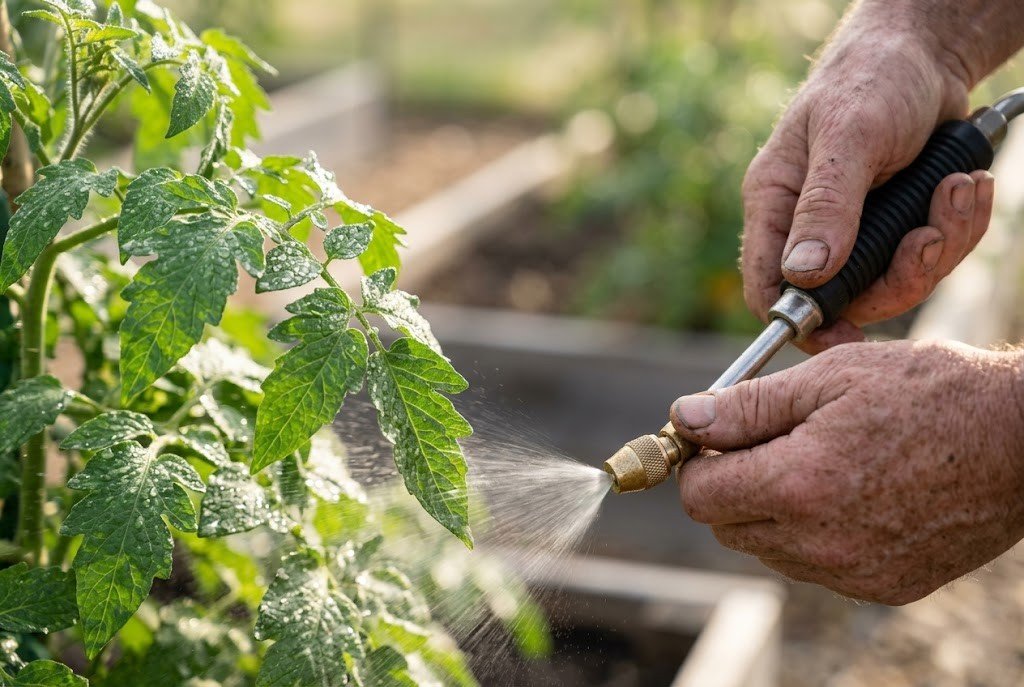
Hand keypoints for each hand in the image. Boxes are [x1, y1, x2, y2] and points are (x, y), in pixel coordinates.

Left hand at [670, 340, 1023, 604]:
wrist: (1021, 437)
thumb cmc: (927, 393)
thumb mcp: (828, 379)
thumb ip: (745, 406)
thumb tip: (683, 419)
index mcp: (798, 486)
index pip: (699, 496)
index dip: (699, 461)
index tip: (718, 436)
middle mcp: (821, 543)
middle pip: (728, 526)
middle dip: (734, 483)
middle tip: (773, 441)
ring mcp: (855, 572)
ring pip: (769, 548)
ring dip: (772, 510)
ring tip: (821, 460)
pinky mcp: (885, 587)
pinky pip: (817, 567)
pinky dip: (815, 533)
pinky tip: (851, 492)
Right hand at [742, 19, 994, 352]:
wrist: (926, 55)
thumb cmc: (871, 81)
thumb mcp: (849, 137)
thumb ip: (825, 207)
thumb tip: (804, 276)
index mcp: (775, 206)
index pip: (767, 288)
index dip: (798, 321)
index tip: (842, 335)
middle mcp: (809, 228)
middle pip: (843, 299)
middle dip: (899, 276)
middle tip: (930, 236)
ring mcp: (856, 232)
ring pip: (894, 282)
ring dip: (939, 244)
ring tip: (959, 188)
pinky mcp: (897, 228)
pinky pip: (928, 258)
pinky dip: (957, 228)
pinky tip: (966, 186)